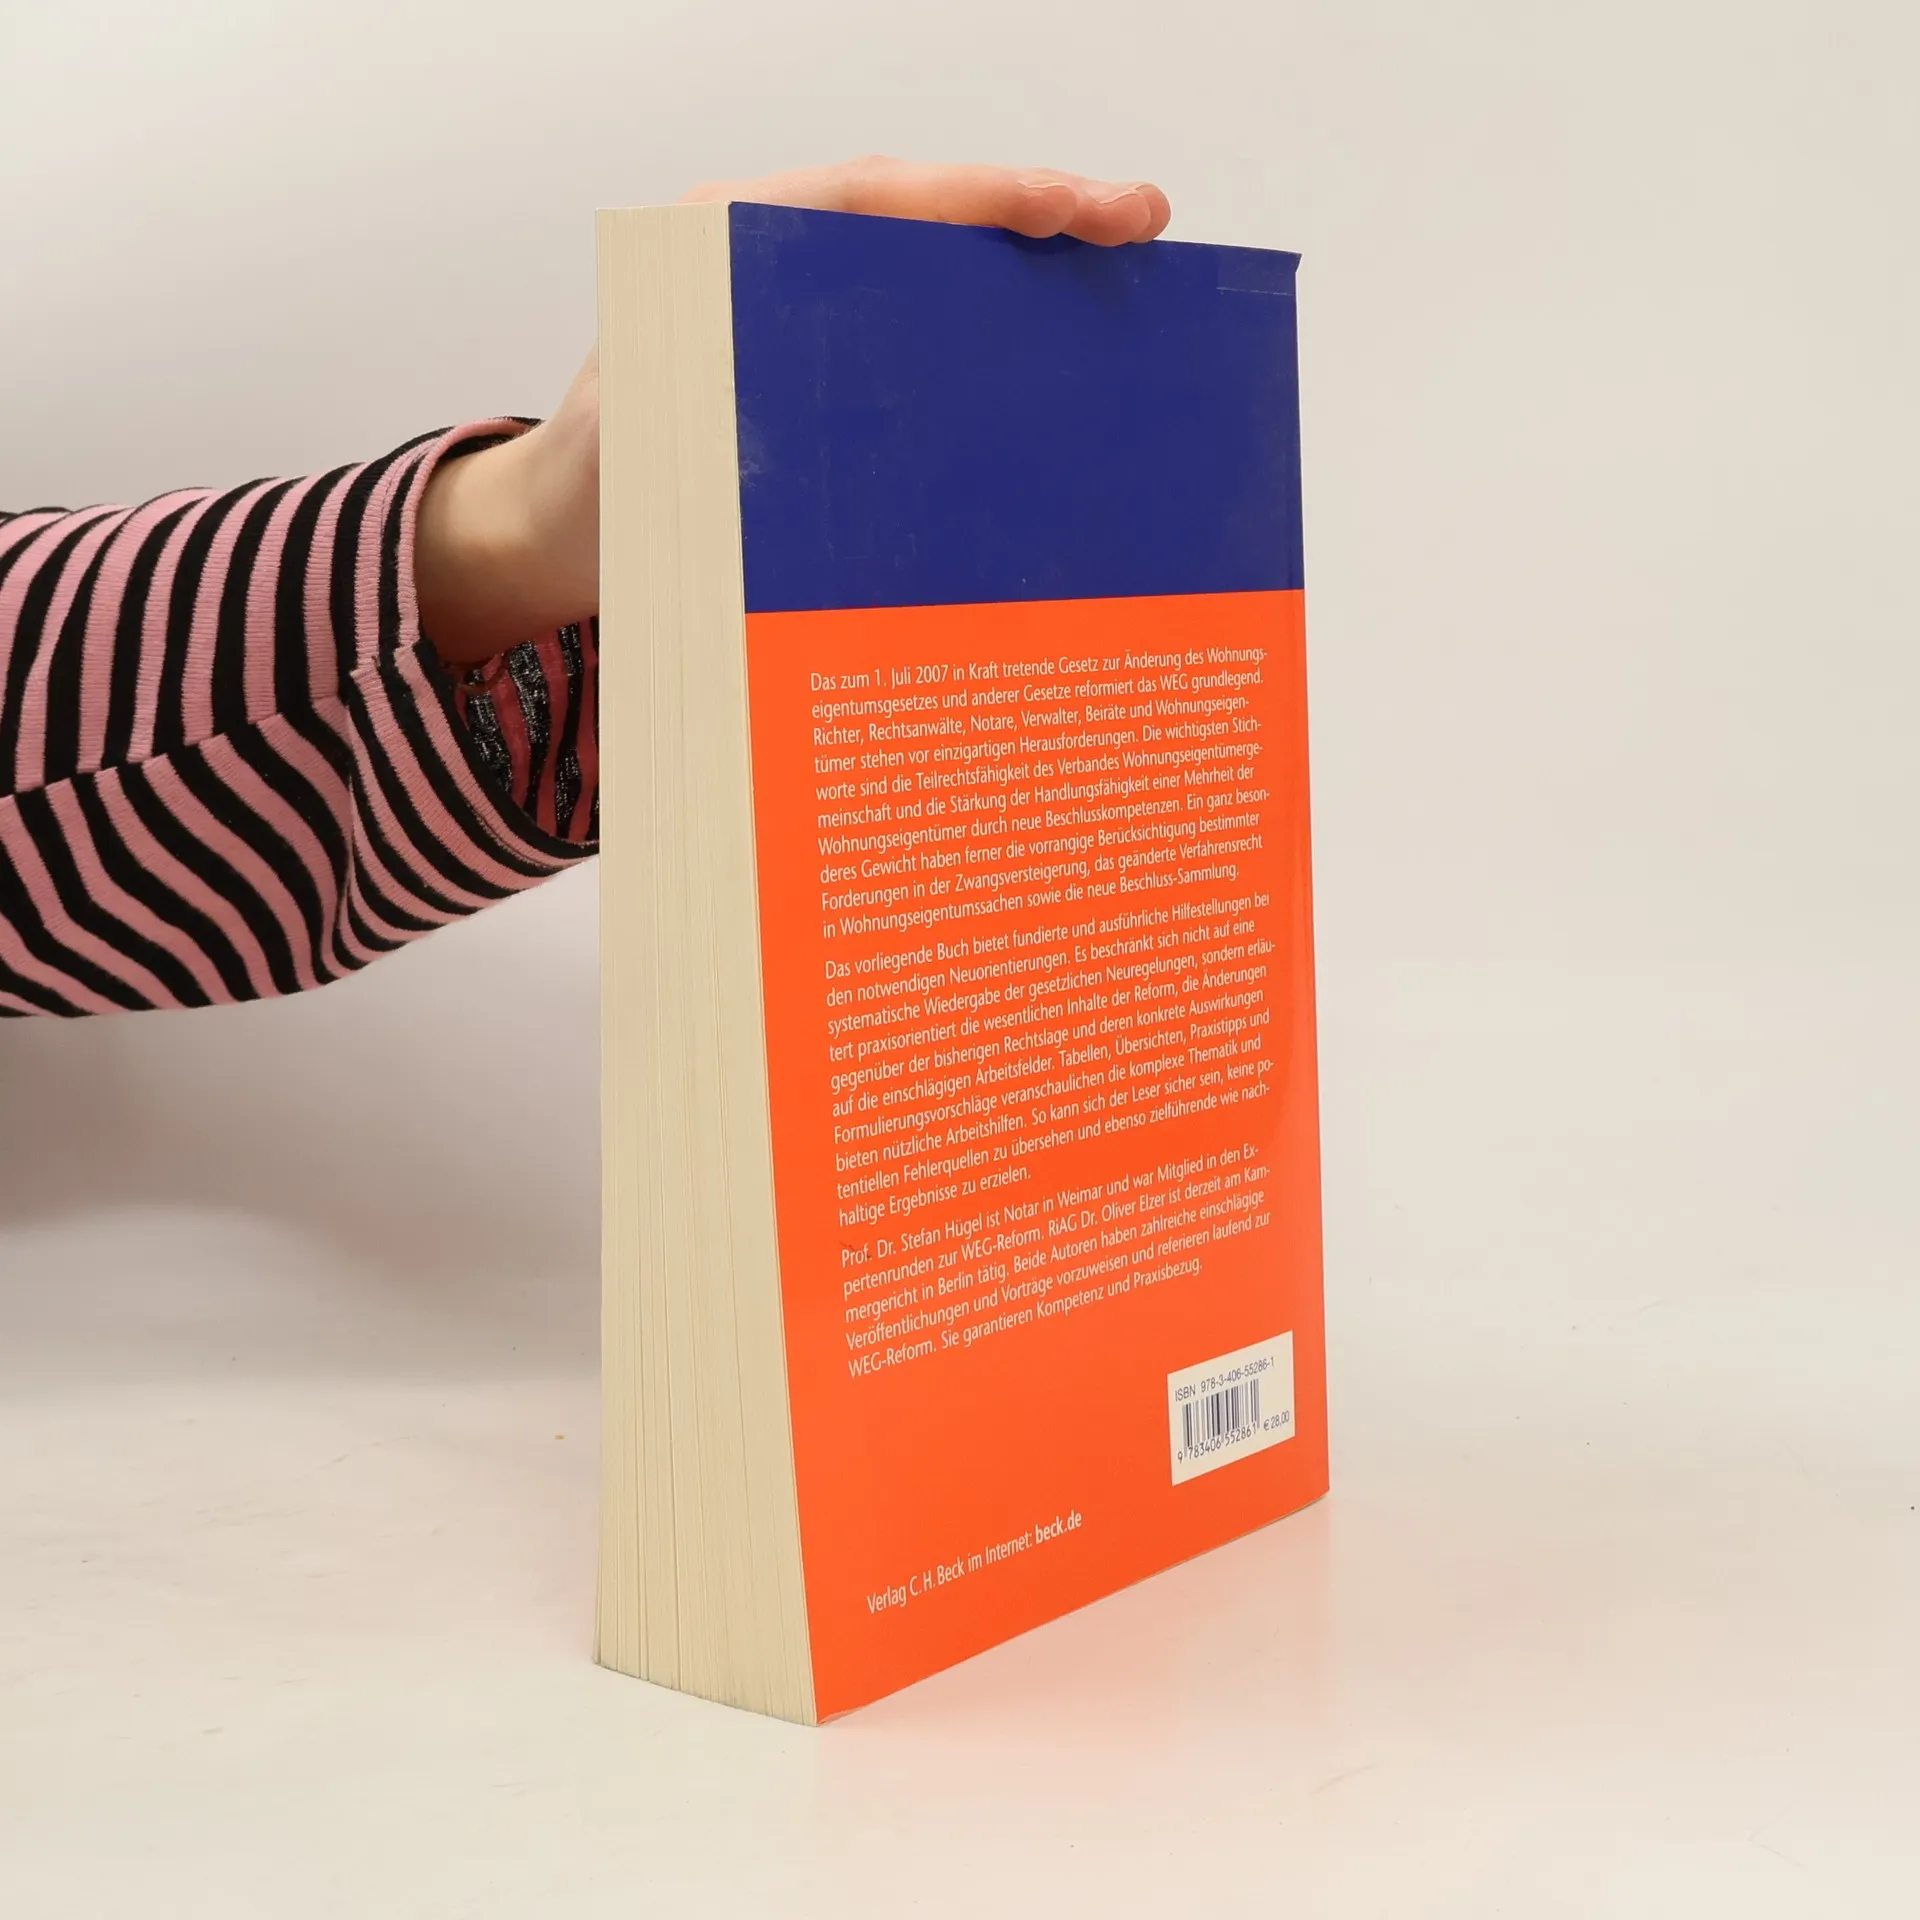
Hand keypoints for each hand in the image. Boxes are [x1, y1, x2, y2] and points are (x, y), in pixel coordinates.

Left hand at [416, 159, 1172, 664]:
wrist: (557, 535)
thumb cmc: (591, 495)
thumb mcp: (639, 456)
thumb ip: (713, 424)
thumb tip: (821, 434)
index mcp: (721, 250)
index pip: (872, 198)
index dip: (979, 196)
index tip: (1073, 205)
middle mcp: (768, 260)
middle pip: (921, 214)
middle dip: (1032, 209)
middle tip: (1138, 221)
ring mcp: (799, 310)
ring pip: (930, 265)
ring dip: (1023, 267)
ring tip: (1123, 273)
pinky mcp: (820, 364)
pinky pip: (915, 329)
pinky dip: (986, 328)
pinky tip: (1052, 351)